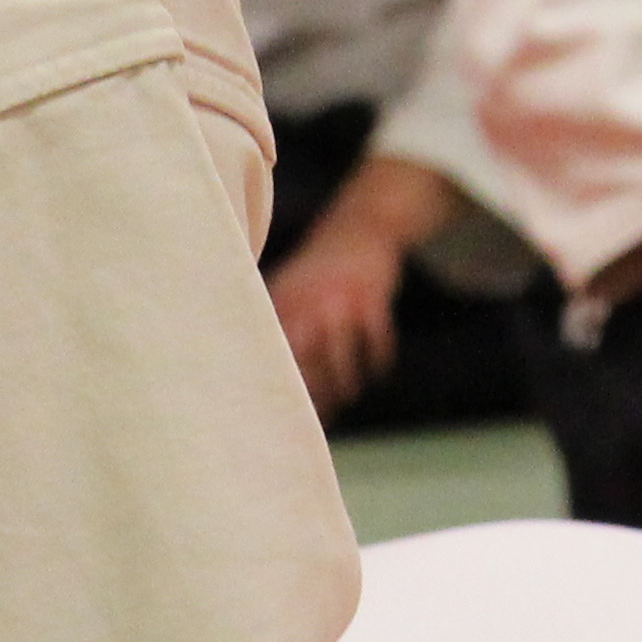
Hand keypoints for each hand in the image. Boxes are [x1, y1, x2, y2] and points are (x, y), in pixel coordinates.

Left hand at [269, 222, 403, 415]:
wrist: (359, 226)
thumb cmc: (318, 271)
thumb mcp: (287, 287)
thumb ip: (276, 324)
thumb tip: (262, 375)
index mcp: (282, 303)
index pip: (276, 356)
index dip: (281, 389)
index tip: (285, 414)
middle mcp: (308, 303)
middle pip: (308, 365)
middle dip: (315, 396)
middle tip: (321, 415)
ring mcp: (341, 300)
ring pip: (343, 360)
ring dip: (348, 384)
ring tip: (348, 394)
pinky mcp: (373, 297)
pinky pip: (377, 342)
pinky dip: (379, 361)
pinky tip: (377, 370)